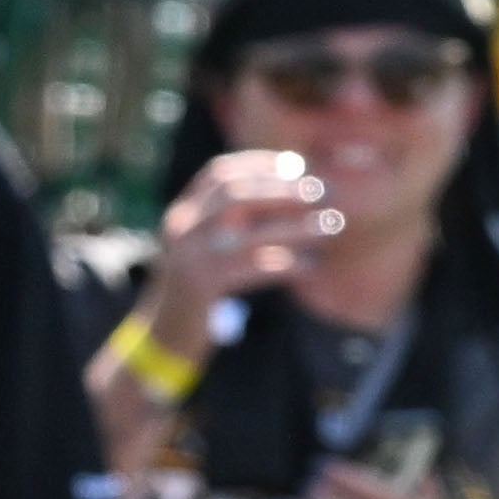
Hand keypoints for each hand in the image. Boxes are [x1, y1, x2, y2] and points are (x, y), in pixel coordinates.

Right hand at [143, 151, 335, 341]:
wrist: (166, 332)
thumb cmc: (201, 287)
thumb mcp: (209, 247)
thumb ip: (236, 222)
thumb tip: (295, 194)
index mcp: (182, 213)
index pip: (220, 174)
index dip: (261, 165)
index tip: (301, 165)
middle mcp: (181, 229)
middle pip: (233, 195)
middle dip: (281, 189)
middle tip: (324, 192)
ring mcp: (188, 257)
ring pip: (246, 233)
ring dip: (294, 227)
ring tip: (331, 225)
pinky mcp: (201, 287)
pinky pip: (252, 268)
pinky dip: (286, 264)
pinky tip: (312, 265)